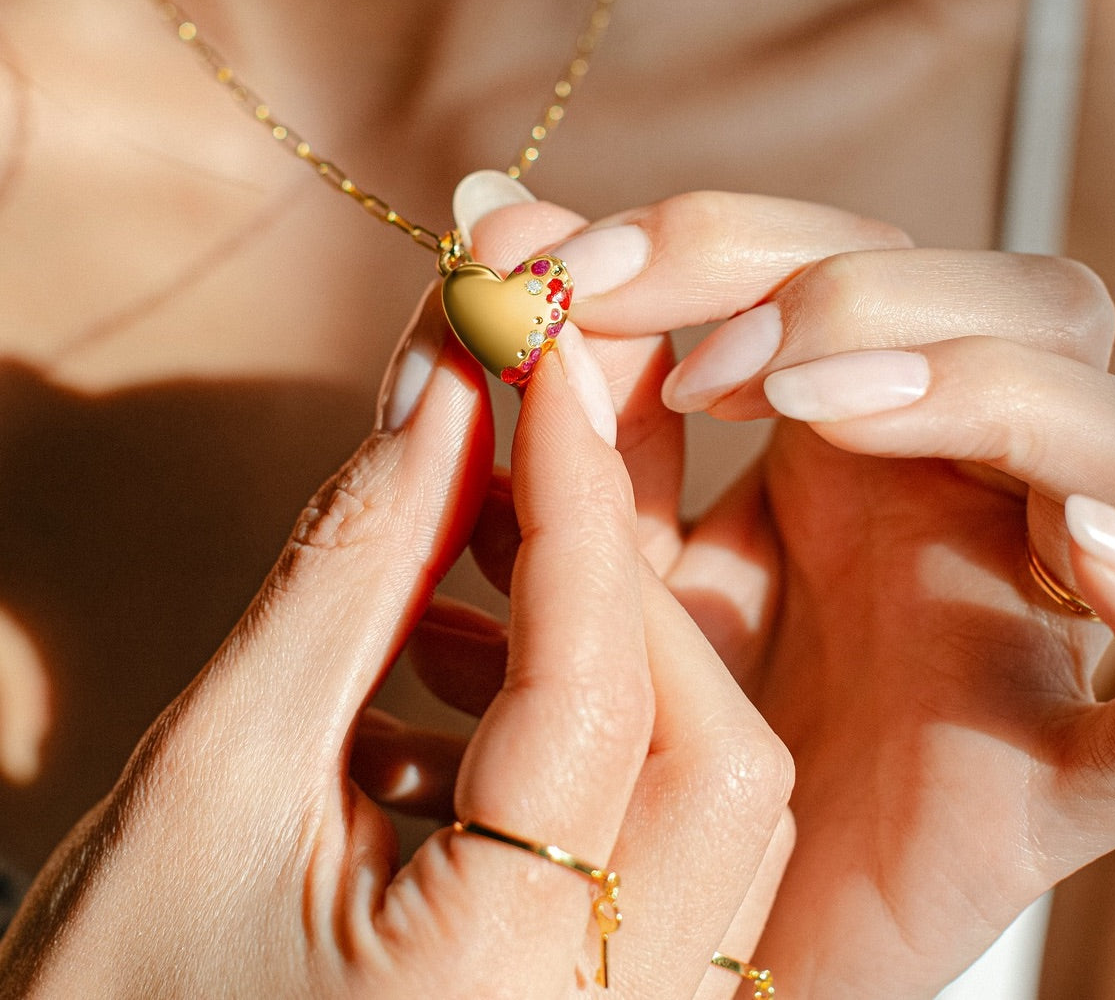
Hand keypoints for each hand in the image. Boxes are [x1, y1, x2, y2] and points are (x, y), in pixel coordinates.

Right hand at [0, 291, 792, 998]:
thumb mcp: (218, 772)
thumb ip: (355, 570)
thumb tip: (447, 393)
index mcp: (501, 992)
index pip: (598, 690)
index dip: (574, 497)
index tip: (542, 359)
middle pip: (715, 752)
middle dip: (618, 586)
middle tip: (514, 472)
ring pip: (710, 795)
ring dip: (611, 656)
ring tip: (464, 584)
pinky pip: (666, 847)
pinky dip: (594, 736)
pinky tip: (464, 690)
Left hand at [461, 191, 1114, 998]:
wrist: (640, 923)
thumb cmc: (625, 713)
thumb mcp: (590, 530)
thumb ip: (563, 382)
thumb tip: (496, 207)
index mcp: (857, 431)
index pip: (865, 254)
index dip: (728, 239)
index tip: (568, 279)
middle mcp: (968, 502)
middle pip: (1037, 306)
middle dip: (866, 294)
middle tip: (707, 362)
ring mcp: (1032, 631)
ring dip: (999, 395)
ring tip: (818, 417)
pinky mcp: (1060, 783)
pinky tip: (1087, 554)